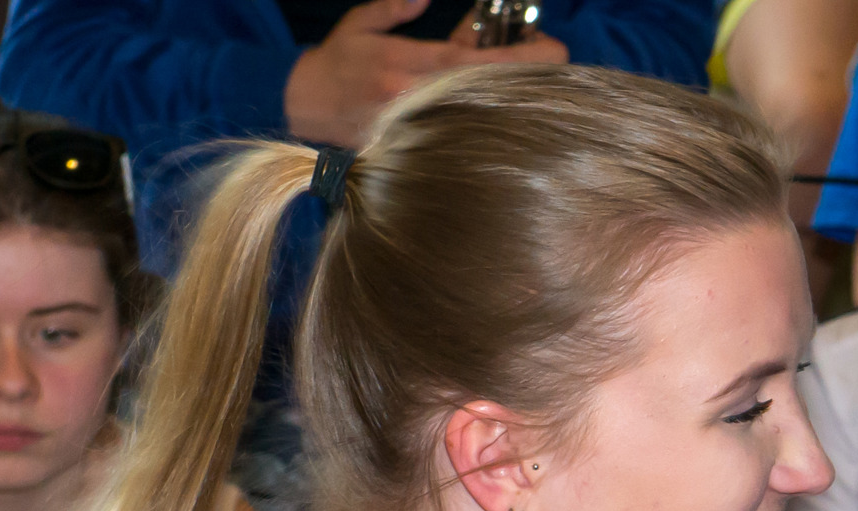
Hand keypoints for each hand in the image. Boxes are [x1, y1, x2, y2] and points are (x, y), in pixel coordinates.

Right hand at [285, 0, 566, 146]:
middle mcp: (428, 100)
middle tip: (545, 63)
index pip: (487, 63)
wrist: (303, 111)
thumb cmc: (337, 64)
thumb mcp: (363, 23)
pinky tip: (492, 106)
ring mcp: (428, 129)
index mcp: (419, 64)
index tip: (553, 49)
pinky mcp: (421, 149)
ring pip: (488, 115)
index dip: (530, 58)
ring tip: (520, 80)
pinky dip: (487, 118)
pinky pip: (468, 134)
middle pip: (498, 93)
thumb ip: (397, 7)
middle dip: (531, 78)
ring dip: (511, 96)